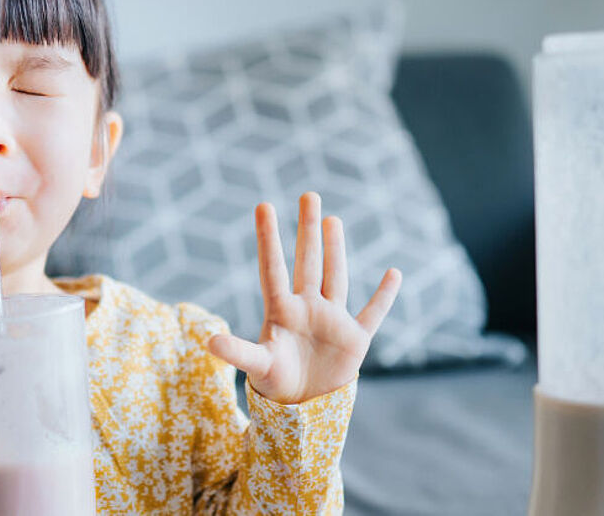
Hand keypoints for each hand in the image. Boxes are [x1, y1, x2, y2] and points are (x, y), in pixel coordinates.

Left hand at [205, 192, 400, 404]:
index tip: (263, 205)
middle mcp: (307, 308)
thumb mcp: (257, 366)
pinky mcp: (355, 339)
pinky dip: (385, 296)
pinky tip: (395, 273)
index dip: (269, 238)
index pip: (273, 267)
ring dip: (336, 249)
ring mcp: (332, 320)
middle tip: (308, 195)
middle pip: (307, 262)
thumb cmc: (275, 384)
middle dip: (307, 230)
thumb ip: (238, 352)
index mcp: (281, 311)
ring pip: (336, 277)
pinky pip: (373, 313)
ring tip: (332, 219)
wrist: (302, 409)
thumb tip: (209, 342)